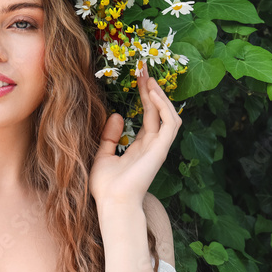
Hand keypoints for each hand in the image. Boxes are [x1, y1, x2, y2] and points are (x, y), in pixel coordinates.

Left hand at [89, 62, 182, 211]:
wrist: (111, 203)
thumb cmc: (106, 186)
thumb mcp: (102, 155)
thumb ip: (109, 136)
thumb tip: (117, 114)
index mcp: (140, 147)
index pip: (147, 116)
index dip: (144, 96)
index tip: (138, 76)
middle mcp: (152, 145)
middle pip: (157, 111)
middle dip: (152, 89)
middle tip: (143, 68)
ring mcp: (158, 147)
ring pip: (168, 115)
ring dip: (160, 95)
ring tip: (148, 78)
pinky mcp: (160, 149)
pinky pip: (169, 123)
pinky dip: (163, 107)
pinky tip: (152, 94)